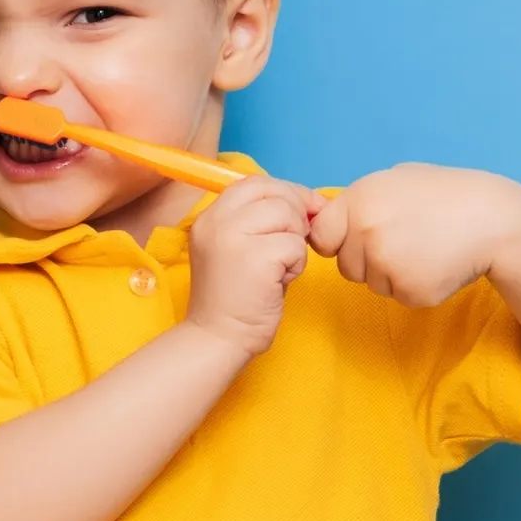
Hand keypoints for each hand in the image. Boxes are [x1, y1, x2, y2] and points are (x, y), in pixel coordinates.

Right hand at [184, 175, 325, 355]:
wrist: (219, 338)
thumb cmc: (238, 297)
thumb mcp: (240, 247)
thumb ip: (263, 220)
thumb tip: (310, 201)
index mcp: (210, 215)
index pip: (255, 182)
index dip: (286, 192)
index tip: (304, 211)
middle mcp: (216, 220)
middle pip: (274, 193)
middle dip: (297, 214)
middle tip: (293, 244)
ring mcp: (232, 237)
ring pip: (288, 216)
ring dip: (295, 242)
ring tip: (279, 268)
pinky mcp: (255, 258)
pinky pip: (295, 246)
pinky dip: (297, 264)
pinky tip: (280, 282)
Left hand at [307, 164, 520, 307]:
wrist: (493, 219)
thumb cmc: (446, 195)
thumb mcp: (399, 179)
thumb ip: (361, 200)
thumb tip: (326, 218)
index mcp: (360, 199)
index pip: (320, 236)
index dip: (337, 241)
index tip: (358, 239)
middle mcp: (367, 231)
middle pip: (346, 266)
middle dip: (368, 260)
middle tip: (406, 240)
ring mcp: (387, 263)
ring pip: (372, 284)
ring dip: (392, 275)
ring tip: (425, 249)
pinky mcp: (409, 291)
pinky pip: (398, 297)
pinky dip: (415, 287)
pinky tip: (437, 264)